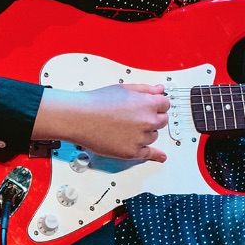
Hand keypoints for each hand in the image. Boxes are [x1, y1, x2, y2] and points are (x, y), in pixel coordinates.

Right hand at [33, 83, 170, 161]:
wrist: (79, 117)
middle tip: (139, 116)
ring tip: (127, 127)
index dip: (158, 104)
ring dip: (146, 132)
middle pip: (162, 121)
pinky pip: (148, 154)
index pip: (165, 105)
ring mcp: (140, 138)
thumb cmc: (97, 102)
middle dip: (154, 117)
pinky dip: (155, 155)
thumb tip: (160, 90)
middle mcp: (147, 122)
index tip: (155, 106)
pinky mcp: (131, 152)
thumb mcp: (124, 88)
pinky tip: (160, 156)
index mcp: (148, 104)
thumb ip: (146, 89)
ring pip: (153, 136)